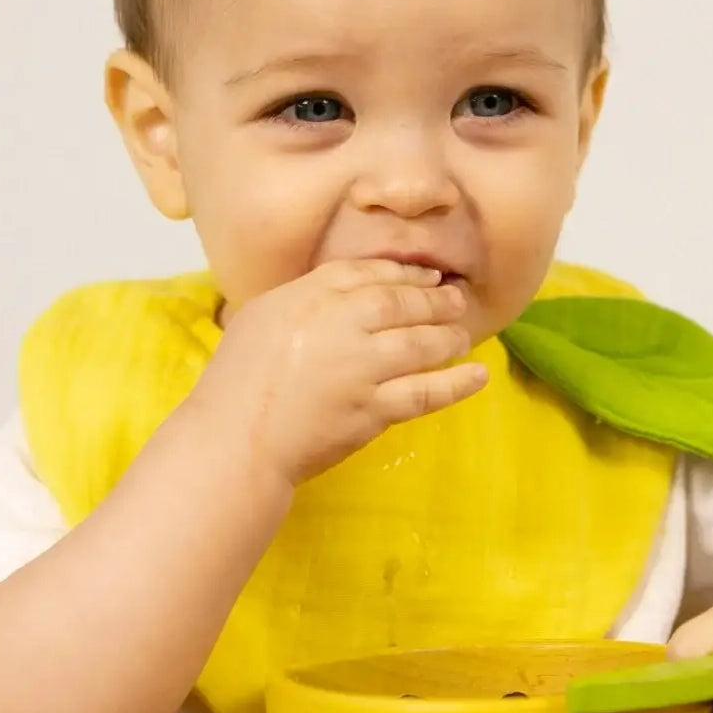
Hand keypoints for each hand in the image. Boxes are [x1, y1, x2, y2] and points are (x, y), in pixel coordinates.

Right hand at [193, 259, 486, 485]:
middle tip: (456, 300)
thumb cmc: (236, 382)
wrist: (235, 438)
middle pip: (400, 302)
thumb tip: (339, 295)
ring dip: (448, 336)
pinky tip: (478, 376)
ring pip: (420, 343)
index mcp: (307, 296)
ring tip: (463, 335)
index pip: (366, 274)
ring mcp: (360, 368)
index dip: (402, 275)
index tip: (426, 277)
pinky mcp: (372, 410)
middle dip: (435, 299)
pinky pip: (424, 393)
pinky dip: (456, 384)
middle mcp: (339, 324)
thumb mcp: (260, 318)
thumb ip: (302, 300)